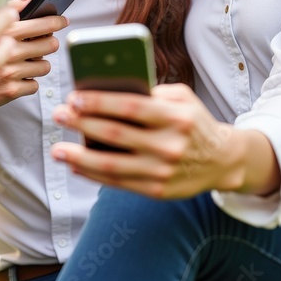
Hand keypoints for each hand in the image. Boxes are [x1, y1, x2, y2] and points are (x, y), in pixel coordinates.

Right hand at [0, 0, 67, 111]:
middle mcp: (8, 51)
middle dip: (49, 41)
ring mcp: (9, 73)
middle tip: (47, 40)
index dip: (55, 20)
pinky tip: (18, 75)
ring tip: (29, 59)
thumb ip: (6, 7)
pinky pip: (34, 85)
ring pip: (44, 66)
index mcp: (2, 30)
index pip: (40, 23)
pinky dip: (29, 81)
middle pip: (48, 45)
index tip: (62, 19)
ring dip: (39, 62)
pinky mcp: (9, 92)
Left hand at [50, 84, 278, 198]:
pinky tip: (76, 165)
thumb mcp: (181, 98)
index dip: (99, 102)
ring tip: (57, 149)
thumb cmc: (192, 121)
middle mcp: (170, 145)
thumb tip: (105, 89)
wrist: (223, 160)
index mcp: (176, 116)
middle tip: (60, 115)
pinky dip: (93, 174)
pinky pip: (118, 183)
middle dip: (82, 124)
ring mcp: (163, 171)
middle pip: (116, 134)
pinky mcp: (158, 191)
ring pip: (112, 165)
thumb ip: (150, 92)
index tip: (74, 97)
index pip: (130, 106)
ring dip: (80, 157)